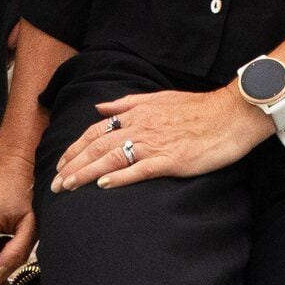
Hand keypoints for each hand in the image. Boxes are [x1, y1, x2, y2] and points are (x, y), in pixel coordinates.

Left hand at [50, 85, 271, 192]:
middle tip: (54, 183)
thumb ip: (127, 103)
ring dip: (86, 173)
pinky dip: (119, 177)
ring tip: (68, 187)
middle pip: (97, 146)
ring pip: (111, 158)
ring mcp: (155, 144)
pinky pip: (139, 169)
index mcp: (138, 113)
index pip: (96, 130)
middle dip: (72, 164)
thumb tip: (99, 106)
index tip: (61, 162)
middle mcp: (141, 127)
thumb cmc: (197, 109)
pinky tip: (103, 185)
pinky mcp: (170, 160)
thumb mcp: (159, 98)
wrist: (230, 114)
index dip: (75, 147)